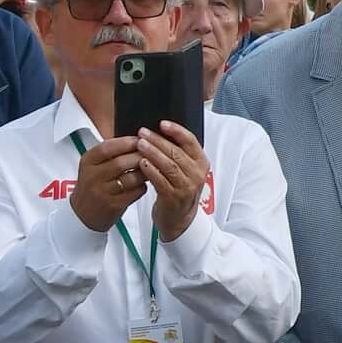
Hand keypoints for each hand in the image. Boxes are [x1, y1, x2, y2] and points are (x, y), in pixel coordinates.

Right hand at [68, 133, 147, 233]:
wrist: (82, 215)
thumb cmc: (93, 186)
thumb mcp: (93, 166)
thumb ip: (111, 153)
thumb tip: (138, 138)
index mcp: (87, 161)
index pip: (108, 147)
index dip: (128, 142)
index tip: (142, 139)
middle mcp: (92, 176)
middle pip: (122, 162)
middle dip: (140, 156)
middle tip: (153, 153)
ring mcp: (102, 192)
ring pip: (130, 178)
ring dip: (145, 172)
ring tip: (151, 168)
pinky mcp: (113, 205)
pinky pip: (134, 192)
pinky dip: (143, 186)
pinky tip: (143, 183)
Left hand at [135, 120, 208, 242]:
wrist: (179, 219)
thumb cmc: (179, 190)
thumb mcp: (185, 170)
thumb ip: (178, 154)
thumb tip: (160, 132)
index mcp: (201, 163)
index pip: (191, 141)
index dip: (176, 130)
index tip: (162, 123)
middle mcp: (197, 174)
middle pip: (177, 152)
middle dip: (158, 140)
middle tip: (142, 132)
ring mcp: (186, 186)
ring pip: (169, 165)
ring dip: (153, 153)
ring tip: (139, 144)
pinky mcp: (174, 198)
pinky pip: (161, 181)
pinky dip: (151, 171)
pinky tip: (141, 163)